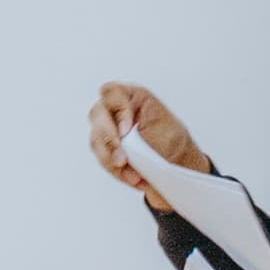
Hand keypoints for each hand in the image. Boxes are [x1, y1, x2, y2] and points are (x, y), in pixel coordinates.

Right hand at [90, 82, 210, 196]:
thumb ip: (142, 123)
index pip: (112, 92)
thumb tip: (122, 135)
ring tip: (134, 176)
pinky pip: (102, 158)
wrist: (173, 162)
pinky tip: (133, 177)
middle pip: (97, 115)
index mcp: (131, 96)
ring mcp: (106, 128)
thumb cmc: (171, 139)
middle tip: (122, 160)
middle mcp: (114, 109)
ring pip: (96, 140)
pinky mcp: (105, 147)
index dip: (118, 111)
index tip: (127, 131)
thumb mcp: (165, 124)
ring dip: (112, 160)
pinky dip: (117, 171)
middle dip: (109, 140)